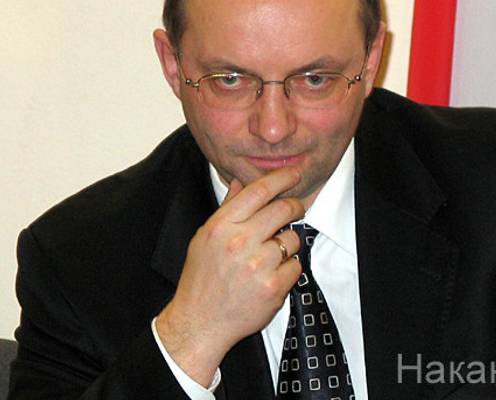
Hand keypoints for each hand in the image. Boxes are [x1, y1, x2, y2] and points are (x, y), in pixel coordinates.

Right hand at [155, 167, 303, 385]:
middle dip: (294, 205)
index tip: (293, 173)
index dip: (280, 178)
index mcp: (220, 226)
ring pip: (292, 238)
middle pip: (282, 209)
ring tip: (270, 256)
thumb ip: (227, 208)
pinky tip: (271, 276)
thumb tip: (240, 181)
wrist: (199, 322)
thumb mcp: (205, 238)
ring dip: (288, 244)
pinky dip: (288, 269)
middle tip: (295, 208)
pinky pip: (296, 266)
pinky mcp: (273, 287)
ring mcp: (257, 265)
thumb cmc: (202, 279)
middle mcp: (239, 242)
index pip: (258, 191)